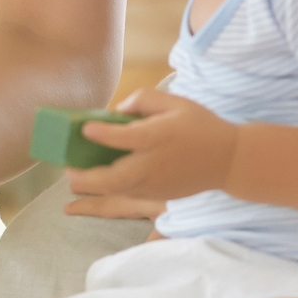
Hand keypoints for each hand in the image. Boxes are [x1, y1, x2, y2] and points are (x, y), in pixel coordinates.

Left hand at [65, 87, 235, 203]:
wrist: (230, 160)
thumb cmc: (199, 126)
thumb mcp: (175, 102)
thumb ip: (143, 99)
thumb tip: (117, 110)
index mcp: (159, 137)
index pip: (126, 138)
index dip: (103, 134)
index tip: (85, 129)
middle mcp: (154, 164)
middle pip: (115, 177)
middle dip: (87, 177)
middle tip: (67, 170)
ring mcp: (157, 184)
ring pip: (119, 193)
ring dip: (93, 189)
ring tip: (73, 181)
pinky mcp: (159, 195)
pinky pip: (128, 198)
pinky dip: (108, 194)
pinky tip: (95, 188)